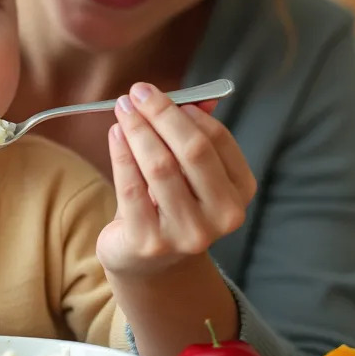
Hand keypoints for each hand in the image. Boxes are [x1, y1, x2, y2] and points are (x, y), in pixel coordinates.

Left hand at [96, 82, 256, 277]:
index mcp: (239, 192)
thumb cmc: (169, 204)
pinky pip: (132, 187)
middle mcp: (223, 217)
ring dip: (138, 130)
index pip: (216, 140)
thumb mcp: (188, 172)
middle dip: (161, 115)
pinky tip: (115, 134)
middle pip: (192, 151)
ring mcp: (188, 234)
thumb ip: (193, 134)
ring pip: (160, 167)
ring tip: (122, 109)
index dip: (186, 111)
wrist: (148, 262)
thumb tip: (196, 97)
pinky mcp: (150, 243)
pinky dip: (121, 154)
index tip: (156, 93)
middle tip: (136, 93)